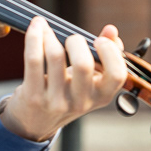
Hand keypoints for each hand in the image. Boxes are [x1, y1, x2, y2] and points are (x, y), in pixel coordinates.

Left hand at [0, 17, 126, 141]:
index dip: (110, 52)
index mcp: (101, 96)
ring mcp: (56, 101)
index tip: (99, 40)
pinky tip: (35, 28)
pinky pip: (34, 59)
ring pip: (55, 56)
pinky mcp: (33, 96)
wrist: (35, 122)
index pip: (117, 75)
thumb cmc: (67, 93)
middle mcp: (80, 102)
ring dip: (49, 33)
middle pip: (83, 64)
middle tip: (70, 39)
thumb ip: (105, 55)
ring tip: (45, 28)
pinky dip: (34, 37)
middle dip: (76, 41)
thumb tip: (111, 30)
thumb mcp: (89, 81)